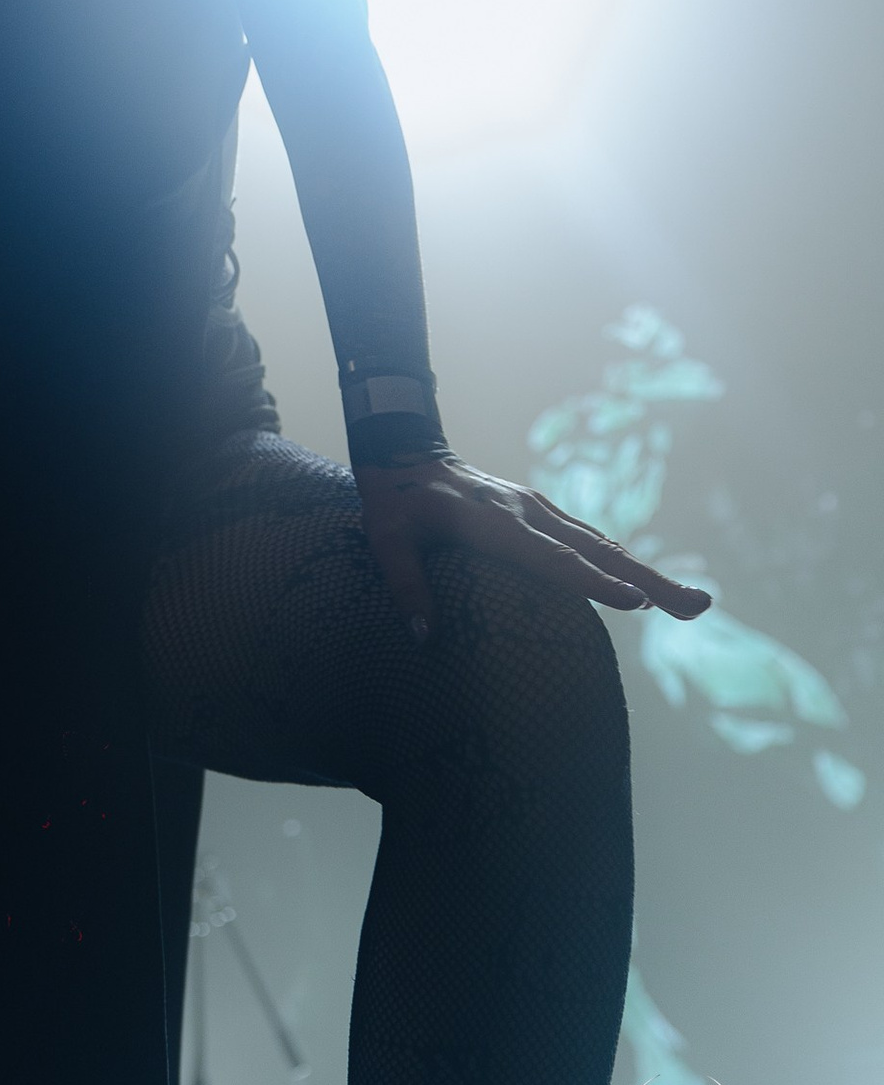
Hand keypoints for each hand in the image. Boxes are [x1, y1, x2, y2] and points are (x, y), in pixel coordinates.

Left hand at [354, 446, 711, 641]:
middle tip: (700, 607)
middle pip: (599, 550)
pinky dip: (618, 561)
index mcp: (494, 521)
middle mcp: (526, 512)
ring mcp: (536, 508)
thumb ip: (406, 584)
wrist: (402, 446)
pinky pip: (586, 539)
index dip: (593, 582)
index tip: (637, 603)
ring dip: (647, 573)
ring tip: (690, 605)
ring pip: (602, 543)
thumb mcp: (385, 538)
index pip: (552, 558)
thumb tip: (425, 638)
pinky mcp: (536, 510)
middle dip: (651, 580)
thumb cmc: (392, 498)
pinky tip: (639, 584)